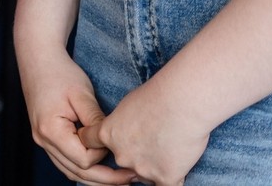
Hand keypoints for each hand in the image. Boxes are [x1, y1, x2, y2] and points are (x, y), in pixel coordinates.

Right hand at [20, 52, 136, 184]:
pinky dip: (84, 169)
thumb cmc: (60, 74)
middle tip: (133, 179)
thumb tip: (109, 143)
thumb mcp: (82, 95)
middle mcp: (43, 141)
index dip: (103, 154)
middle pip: (77, 172)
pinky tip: (102, 169)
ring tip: (121, 180)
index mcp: (51, 130)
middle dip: (106, 179)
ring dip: (96, 179)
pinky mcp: (48, 139)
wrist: (38, 61)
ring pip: (71, 172)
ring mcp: (43, 142)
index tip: (116, 140)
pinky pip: (66, 163)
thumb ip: (96, 121)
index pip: (83, 159)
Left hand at [78, 88, 212, 185]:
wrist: (183, 103)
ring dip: (157, 165)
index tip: (102, 141)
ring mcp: (143, 169)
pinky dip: (172, 179)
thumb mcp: (130, 104)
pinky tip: (176, 172)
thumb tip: (129, 126)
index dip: (96, 143)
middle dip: (137, 154)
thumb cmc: (159, 95)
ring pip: (146, 174)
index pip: (89, 142)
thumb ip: (124, 121)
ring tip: (173, 146)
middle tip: (155, 139)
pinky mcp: (166, 176)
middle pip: (123, 161)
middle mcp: (121, 155)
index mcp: (108, 134)